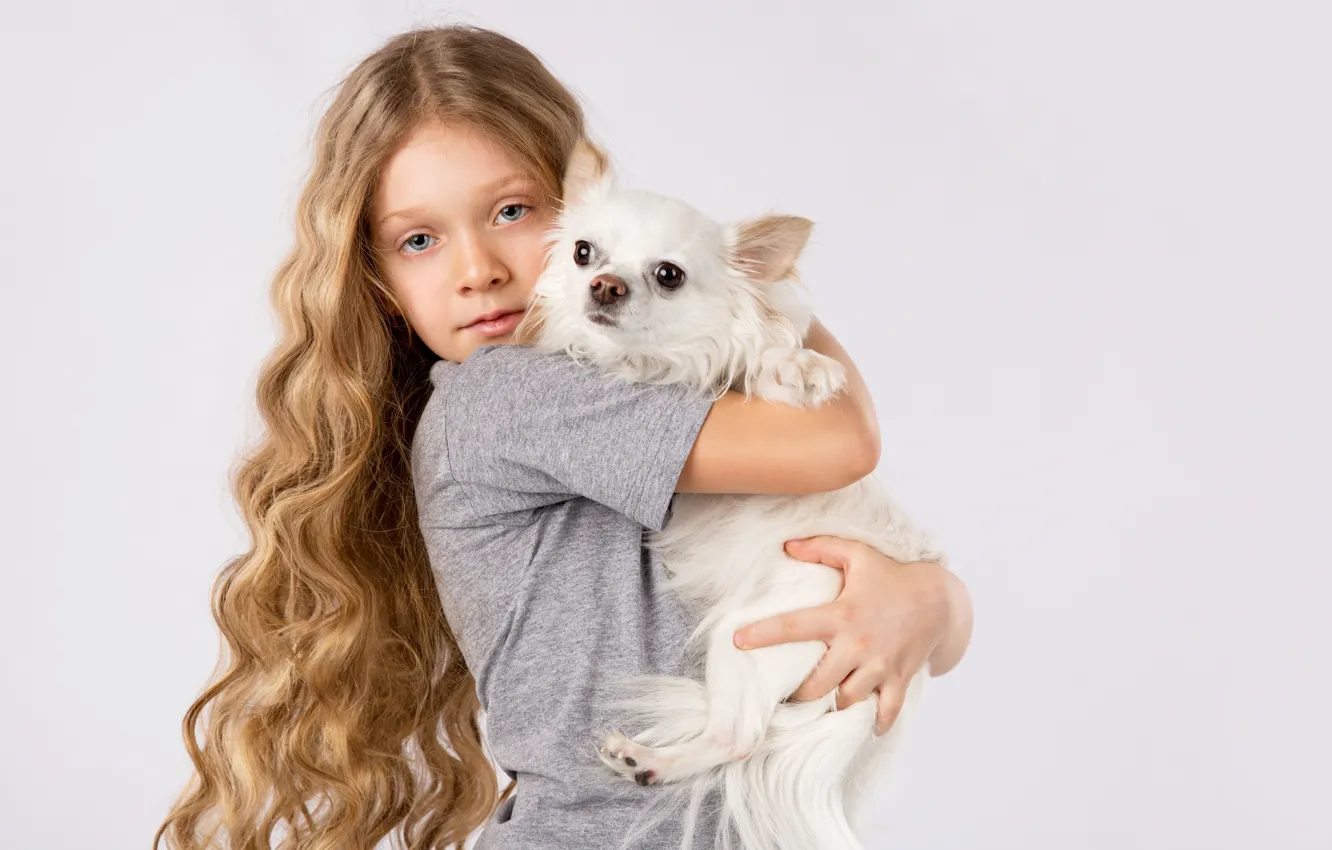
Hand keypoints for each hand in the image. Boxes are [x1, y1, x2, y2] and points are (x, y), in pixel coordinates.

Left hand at [732, 536, 969, 734]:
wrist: (940, 598)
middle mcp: (858, 645)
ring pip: (845, 701)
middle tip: (784, 695)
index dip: (762, 634)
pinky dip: (874, 722)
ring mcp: (880, 666)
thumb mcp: (858, 555)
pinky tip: (864, 724)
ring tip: (817, 707)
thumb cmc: (892, 576)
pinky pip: (885, 712)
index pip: (793, 627)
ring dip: (830, 706)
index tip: (738, 642)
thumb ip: (821, 547)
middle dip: (797, 694)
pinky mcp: (899, 679)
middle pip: (816, 684)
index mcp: (841, 615)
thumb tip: (787, 546)